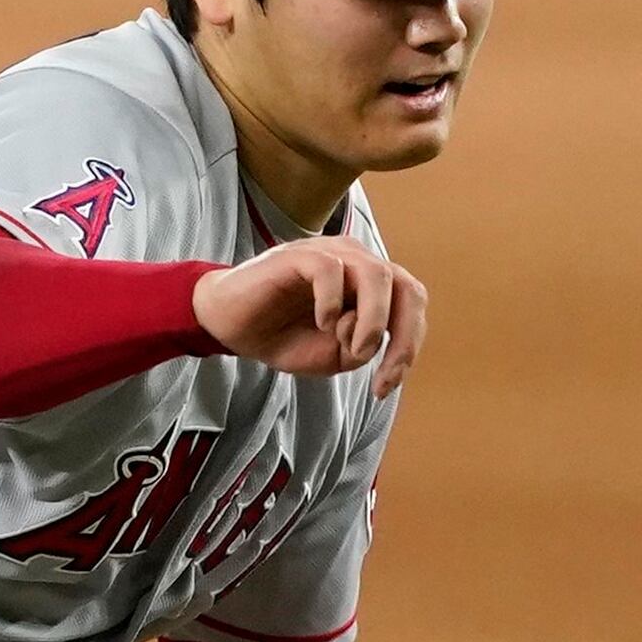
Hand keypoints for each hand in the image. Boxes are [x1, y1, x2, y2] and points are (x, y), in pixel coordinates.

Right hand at [193, 241, 427, 396]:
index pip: (410, 304)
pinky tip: (320, 322)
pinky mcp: (299, 256)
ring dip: (372, 319)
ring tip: (349, 346)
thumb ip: (359, 349)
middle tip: (382, 372)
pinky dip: (332, 302)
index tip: (384, 386)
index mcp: (369, 285)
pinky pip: (331, 270)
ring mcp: (330, 255)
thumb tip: (372, 339)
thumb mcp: (330, 357)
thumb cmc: (282, 336)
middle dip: (403, 335)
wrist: (230, 326)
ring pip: (375, 274)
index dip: (408, 346)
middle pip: (405, 286)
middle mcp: (356, 262)